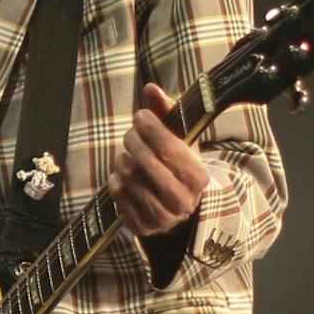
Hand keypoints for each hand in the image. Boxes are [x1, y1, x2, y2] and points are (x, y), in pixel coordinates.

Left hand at [109, 82, 208, 236]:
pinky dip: (115, 178)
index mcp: (198, 177)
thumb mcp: (181, 141)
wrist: (179, 211)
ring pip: (127, 175)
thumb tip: (150, 88)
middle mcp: (182, 200)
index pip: (167, 147)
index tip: (140, 116)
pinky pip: (116, 192)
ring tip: (129, 155)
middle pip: (144, 160)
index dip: (150, 127)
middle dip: (133, 140)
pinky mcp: (141, 226)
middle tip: (131, 133)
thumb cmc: (178, 167)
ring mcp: (161, 217)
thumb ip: (167, 112)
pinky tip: (124, 175)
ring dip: (123, 159)